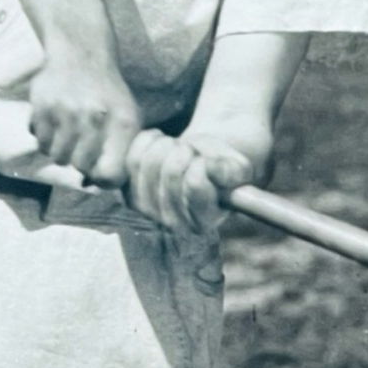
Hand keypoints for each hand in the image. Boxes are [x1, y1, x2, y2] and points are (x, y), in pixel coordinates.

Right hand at [27, 55, 140, 186]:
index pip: (110, 174)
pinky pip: (39, 142)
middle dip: (80, 161)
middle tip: (82, 145)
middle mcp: (95, 117)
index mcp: (123, 122)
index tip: (99, 173)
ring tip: (68, 132)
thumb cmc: (107, 94)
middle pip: (80, 167)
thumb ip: (122, 153)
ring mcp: (66, 111)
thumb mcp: (128, 117)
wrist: (81, 53)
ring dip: (61, 150)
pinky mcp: (42, 106)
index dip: (103, 180)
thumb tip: (99, 185)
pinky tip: (55, 121)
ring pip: (57, 157)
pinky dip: (45, 137)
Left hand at [124, 131, 256, 235]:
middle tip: (193, 153)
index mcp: (205, 222)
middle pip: (171, 171)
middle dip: (185, 150)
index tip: (207, 161)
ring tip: (179, 149)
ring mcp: (148, 211)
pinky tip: (162, 145)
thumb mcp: (237, 169)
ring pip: (150, 162)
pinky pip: (133, 156)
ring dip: (168, 144)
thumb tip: (209, 168)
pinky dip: (149, 142)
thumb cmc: (220, 167)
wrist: (199, 163)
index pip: (195, 183)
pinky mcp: (129, 195)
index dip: (202, 162)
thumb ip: (231, 172)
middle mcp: (175, 225)